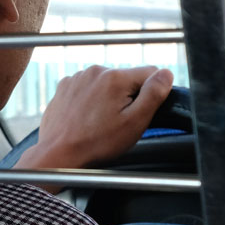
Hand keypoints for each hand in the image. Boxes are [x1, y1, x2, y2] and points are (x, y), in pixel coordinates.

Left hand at [15, 65, 173, 171]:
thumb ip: (154, 94)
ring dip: (108, 98)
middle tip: (118, 122)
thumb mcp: (135, 122)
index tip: (139, 112)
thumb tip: (166, 74)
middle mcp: (95, 71)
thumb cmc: (97, 143)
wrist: (58, 153)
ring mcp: (77, 77)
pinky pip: (87, 88)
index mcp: (115, 77)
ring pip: (106, 84)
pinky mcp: (65, 86)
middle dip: (128, 97)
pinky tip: (86, 119)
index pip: (150, 72)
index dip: (151, 93)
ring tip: (100, 123)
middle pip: (126, 79)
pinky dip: (90, 100)